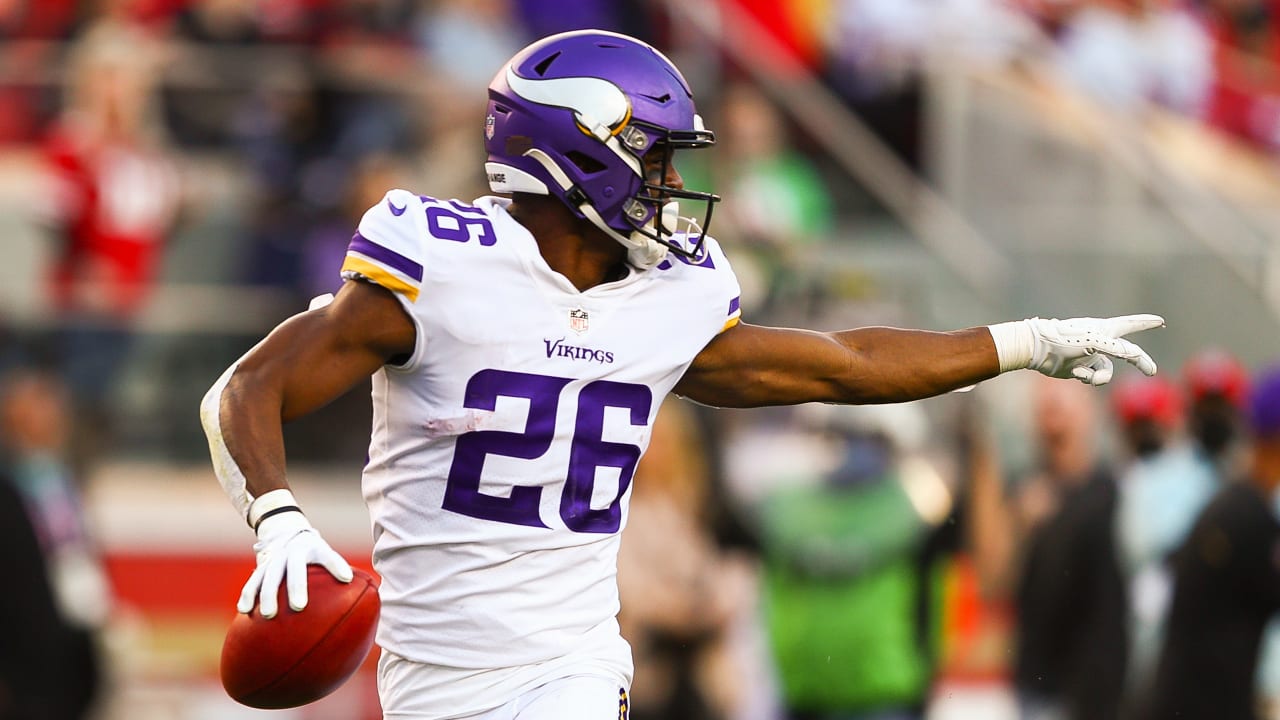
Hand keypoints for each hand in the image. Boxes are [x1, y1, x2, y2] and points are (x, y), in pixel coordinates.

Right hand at [236, 511, 352, 617]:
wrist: (287, 532)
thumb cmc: (313, 552)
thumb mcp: (326, 553)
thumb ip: (337, 567)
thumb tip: (354, 586)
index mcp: (313, 548)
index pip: (327, 556)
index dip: (336, 565)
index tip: (346, 578)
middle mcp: (292, 552)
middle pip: (293, 569)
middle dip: (296, 587)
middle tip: (299, 608)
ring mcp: (274, 559)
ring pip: (268, 576)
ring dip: (267, 595)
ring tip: (268, 616)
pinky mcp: (261, 567)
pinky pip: (252, 582)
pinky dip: (247, 595)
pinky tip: (244, 611)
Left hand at [1025, 314, 1163, 385]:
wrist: (1037, 349)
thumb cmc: (1065, 339)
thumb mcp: (1094, 342)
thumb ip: (1116, 348)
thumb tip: (1134, 355)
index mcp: (1104, 329)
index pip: (1130, 325)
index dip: (1146, 323)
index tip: (1160, 321)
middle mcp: (1100, 342)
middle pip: (1126, 352)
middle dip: (1139, 362)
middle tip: (1151, 371)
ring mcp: (1091, 356)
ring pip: (1107, 371)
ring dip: (1100, 377)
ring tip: (1086, 376)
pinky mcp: (1081, 368)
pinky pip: (1093, 378)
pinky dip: (1087, 378)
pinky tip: (1075, 372)